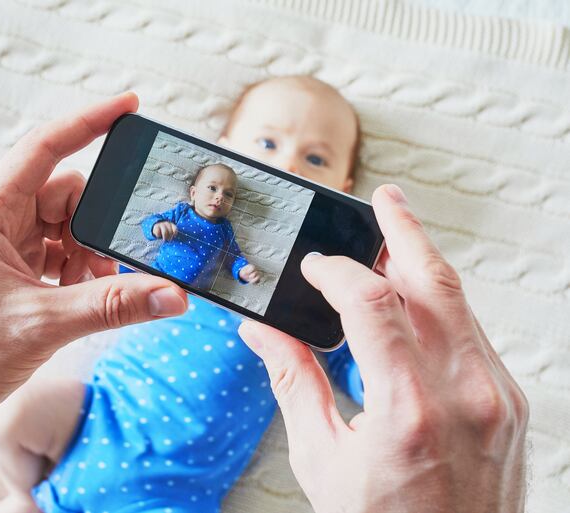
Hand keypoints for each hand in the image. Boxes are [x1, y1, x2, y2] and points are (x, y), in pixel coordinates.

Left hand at [0, 93, 187, 469]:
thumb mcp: (42, 324)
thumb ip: (111, 306)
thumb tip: (170, 295)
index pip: (45, 147)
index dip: (89, 122)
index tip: (128, 106)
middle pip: (67, 195)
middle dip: (95, 229)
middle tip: (109, 268)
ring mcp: (2, 239)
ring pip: (65, 225)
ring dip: (86, 256)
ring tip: (89, 293)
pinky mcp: (10, 263)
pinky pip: (56, 249)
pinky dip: (76, 270)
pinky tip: (78, 299)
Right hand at [239, 184, 527, 512]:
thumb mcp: (322, 460)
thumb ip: (294, 383)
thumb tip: (264, 335)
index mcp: (409, 410)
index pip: (371, 304)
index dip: (337, 272)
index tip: (315, 268)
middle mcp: (465, 393)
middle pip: (436, 282)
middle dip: (404, 231)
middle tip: (384, 198)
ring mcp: (496, 396)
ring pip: (460, 302)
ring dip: (424, 263)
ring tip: (396, 238)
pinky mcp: (508, 402)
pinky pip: (472, 334)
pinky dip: (440, 305)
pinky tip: (414, 301)